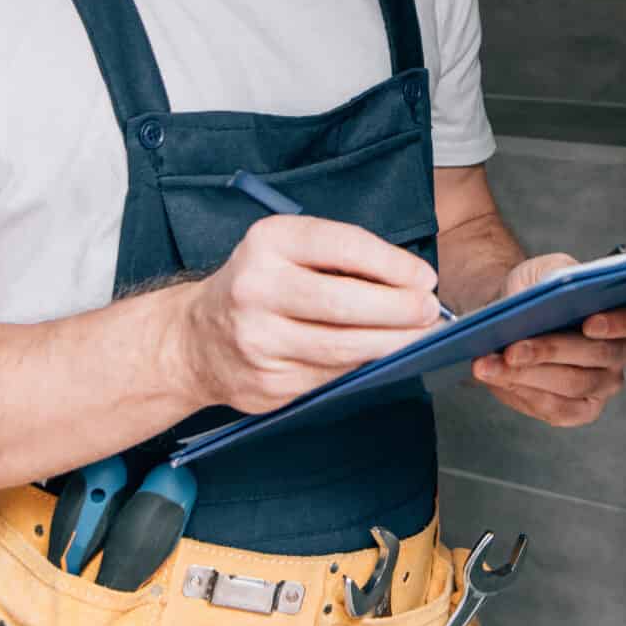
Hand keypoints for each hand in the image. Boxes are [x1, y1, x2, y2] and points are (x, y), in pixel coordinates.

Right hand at [172, 216, 444, 412]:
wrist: (195, 341)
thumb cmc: (258, 285)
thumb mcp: (286, 250)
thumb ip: (339, 258)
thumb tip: (409, 283)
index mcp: (268, 242)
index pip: (342, 246)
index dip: (392, 264)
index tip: (423, 278)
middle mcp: (257, 288)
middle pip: (344, 302)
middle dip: (399, 309)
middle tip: (429, 311)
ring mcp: (259, 341)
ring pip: (342, 347)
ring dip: (392, 344)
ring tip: (419, 337)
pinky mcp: (267, 383)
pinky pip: (330, 375)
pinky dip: (361, 365)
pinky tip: (378, 357)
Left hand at [469, 253, 625, 427]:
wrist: (508, 318)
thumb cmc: (534, 290)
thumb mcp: (544, 270)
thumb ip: (555, 275)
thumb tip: (552, 297)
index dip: (625, 322)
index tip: (590, 322)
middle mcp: (624, 351)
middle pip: (601, 355)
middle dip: (552, 350)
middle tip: (513, 348)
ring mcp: (604, 384)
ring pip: (573, 383)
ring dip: (528, 374)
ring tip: (491, 362)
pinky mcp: (580, 410)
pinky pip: (557, 408)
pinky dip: (522, 391)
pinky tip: (494, 376)